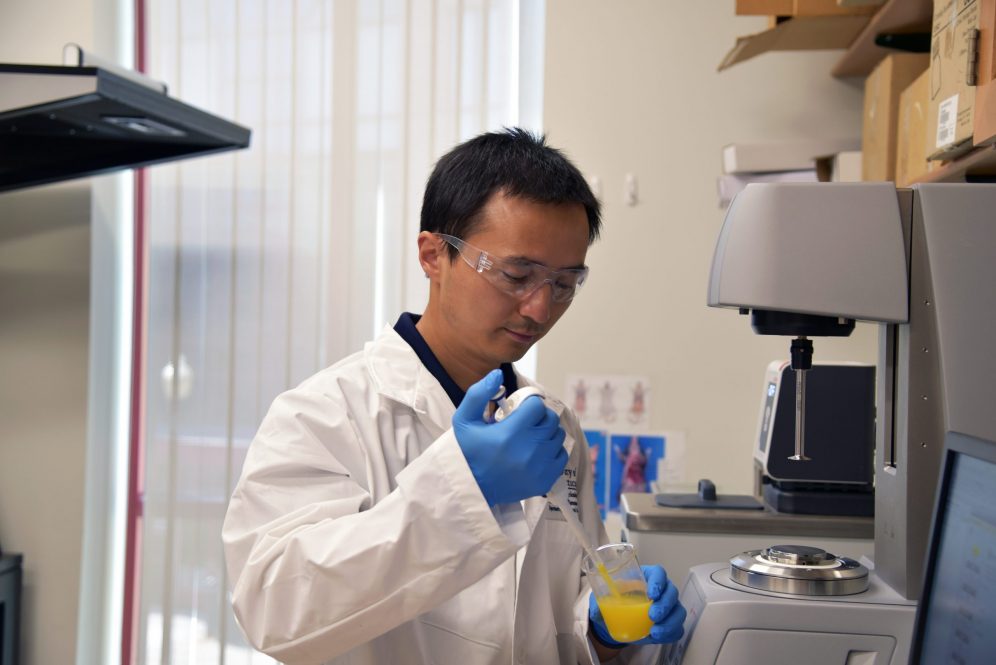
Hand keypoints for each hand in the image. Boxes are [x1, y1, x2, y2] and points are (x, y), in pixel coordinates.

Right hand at [453, 369, 567, 504]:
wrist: (470, 487)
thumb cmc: (467, 451)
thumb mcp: (464, 419)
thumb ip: (479, 393)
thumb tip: (498, 374)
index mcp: (510, 433)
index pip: (537, 406)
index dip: (529, 404)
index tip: (520, 409)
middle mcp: (529, 449)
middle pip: (550, 420)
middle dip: (539, 416)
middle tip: (525, 421)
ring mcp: (540, 467)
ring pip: (558, 436)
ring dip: (546, 432)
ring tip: (530, 436)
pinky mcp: (546, 480)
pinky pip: (561, 455)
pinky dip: (552, 450)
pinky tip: (537, 451)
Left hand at [588, 565, 685, 647]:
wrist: (618, 617)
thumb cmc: (615, 600)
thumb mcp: (604, 597)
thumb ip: (599, 601)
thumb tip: (596, 611)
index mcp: (646, 576)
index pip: (659, 572)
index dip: (659, 581)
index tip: (652, 594)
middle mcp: (661, 590)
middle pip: (671, 592)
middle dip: (665, 605)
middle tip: (652, 616)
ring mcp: (668, 606)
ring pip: (678, 611)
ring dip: (670, 622)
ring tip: (655, 632)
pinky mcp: (669, 622)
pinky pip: (677, 628)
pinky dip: (670, 634)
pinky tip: (659, 638)